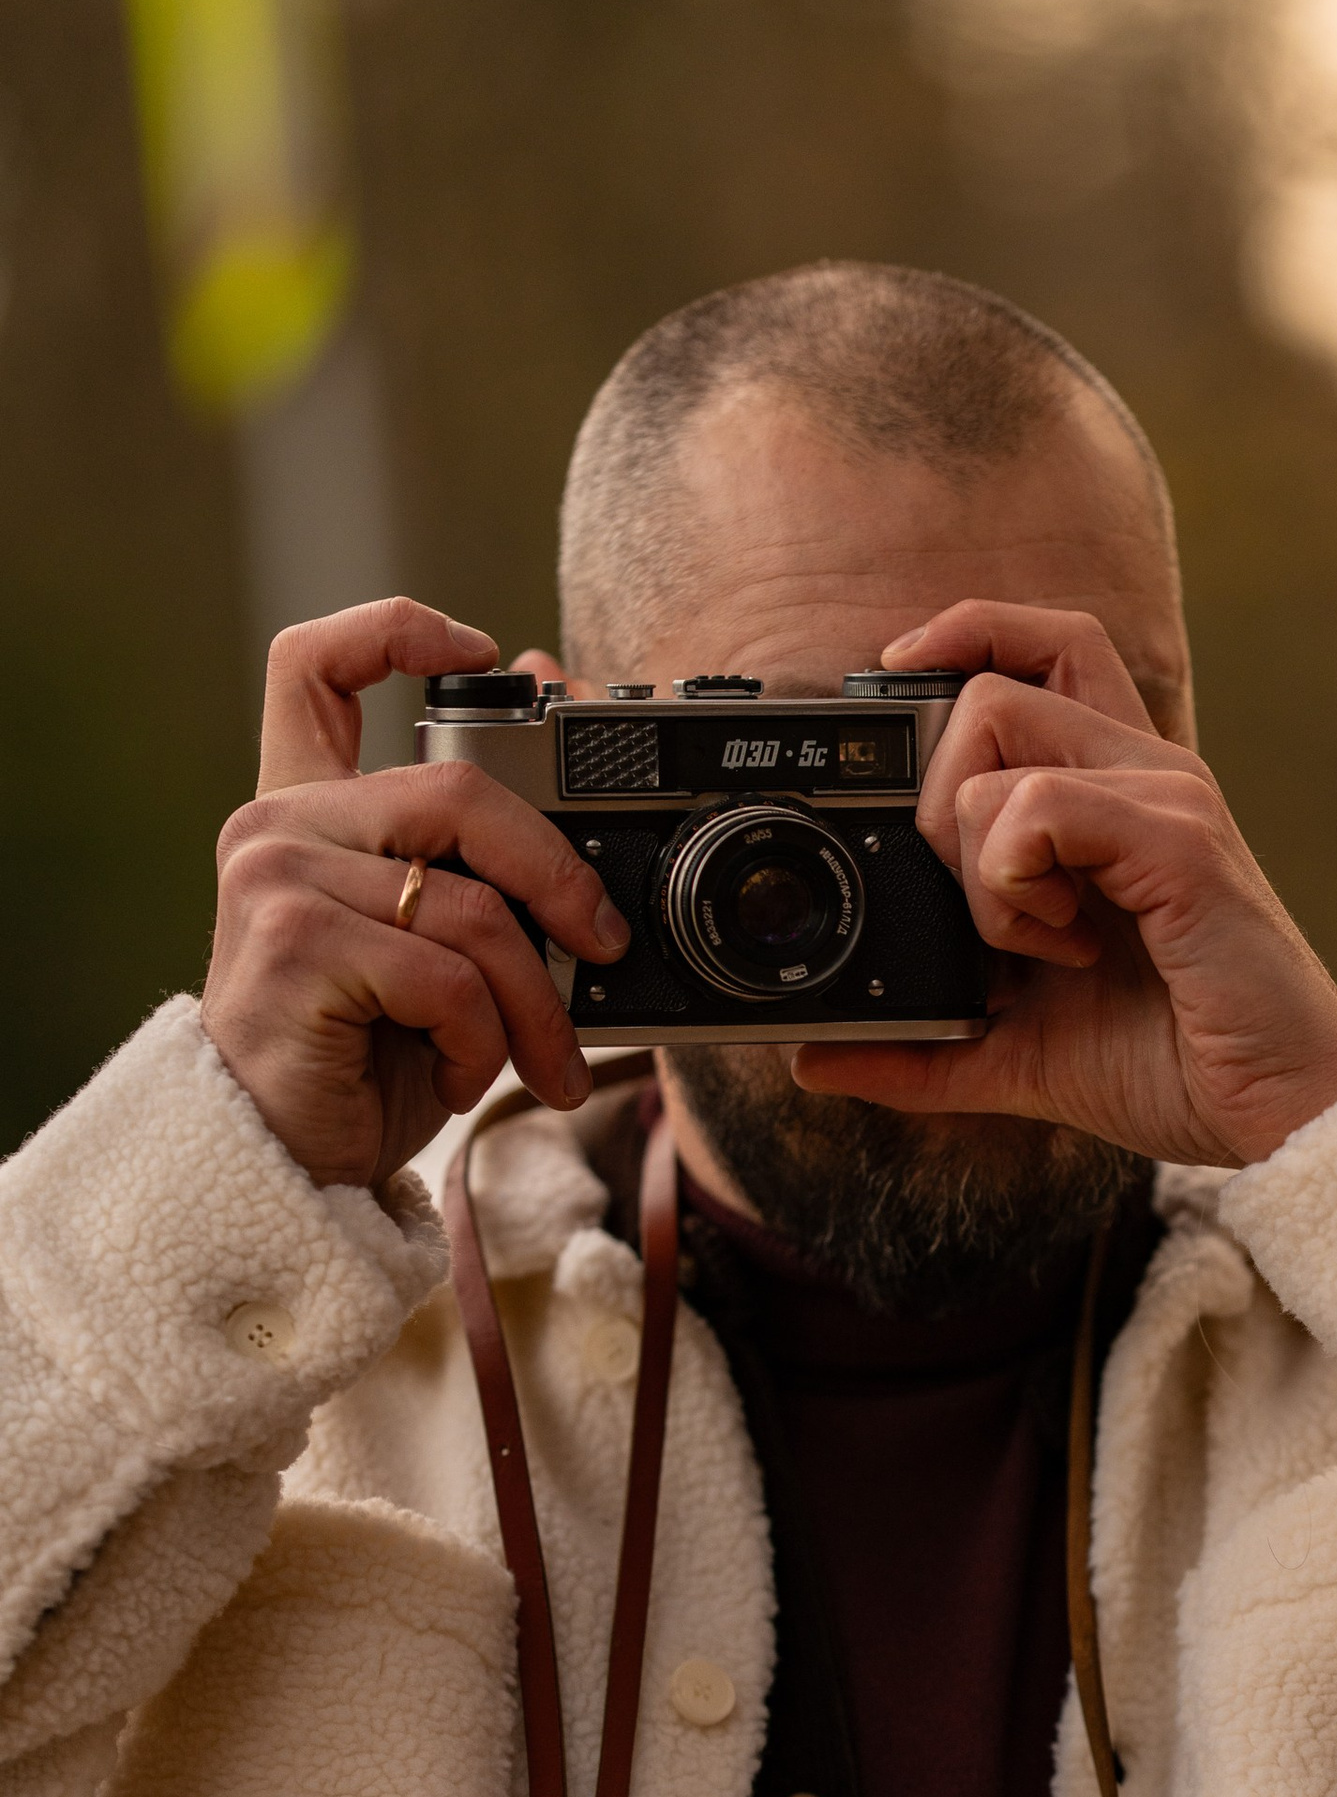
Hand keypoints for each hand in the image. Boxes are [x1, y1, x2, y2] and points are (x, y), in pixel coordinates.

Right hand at [202, 601, 631, 1192]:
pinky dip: (482, 1043)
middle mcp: (275, 828)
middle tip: (602, 949)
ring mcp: (276, 881)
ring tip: (537, 1062)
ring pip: (474, 909)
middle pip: (458, 790)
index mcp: (304, 810)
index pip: (315, 665)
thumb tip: (555, 707)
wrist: (285, 1167)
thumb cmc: (364, 1057)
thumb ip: (473, 858)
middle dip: (559, 878)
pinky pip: (449, 977)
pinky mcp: (296, 947)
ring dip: (534, 1004)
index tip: (481, 648)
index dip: (396, 629)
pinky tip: (454, 1077)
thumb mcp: (434, 946)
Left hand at [793, 603, 1336, 1166]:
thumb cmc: (1181, 1066)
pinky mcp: (1180, 843)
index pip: (1035, 646)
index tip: (888, 705)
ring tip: (1036, 942)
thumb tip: (816, 1060)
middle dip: (932, 789)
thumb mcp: (1020, 1054)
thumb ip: (924, 1047)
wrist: (1283, 1118)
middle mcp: (1145, 771)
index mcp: (1114, 796)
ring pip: (998, 725)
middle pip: (992, 680)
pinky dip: (1013, 880)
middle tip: (973, 898)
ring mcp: (1166, 797)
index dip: (953, 647)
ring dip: (974, 853)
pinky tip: (1065, 948)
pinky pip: (1039, 804)